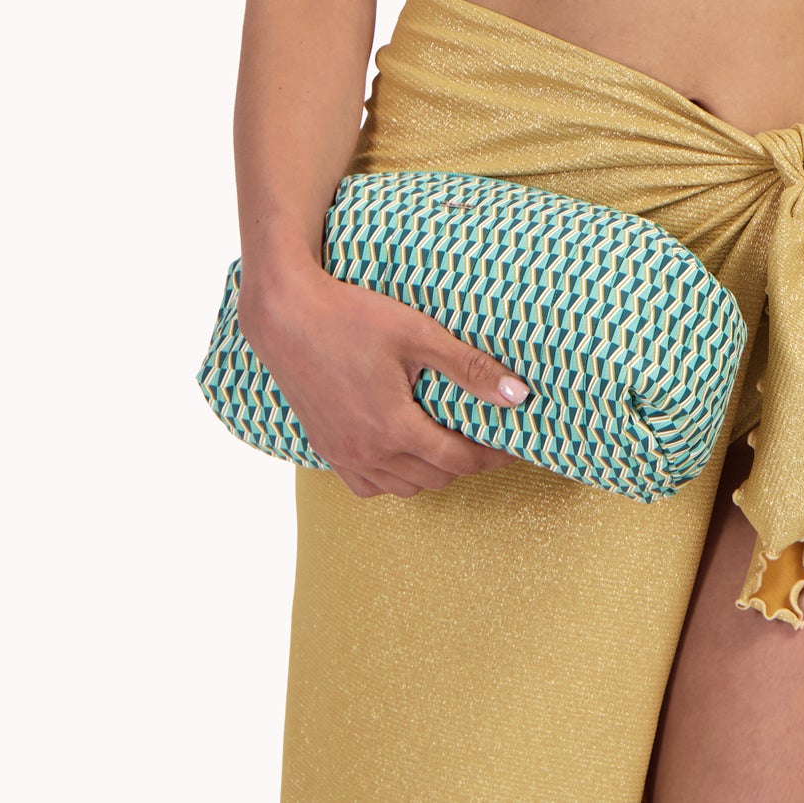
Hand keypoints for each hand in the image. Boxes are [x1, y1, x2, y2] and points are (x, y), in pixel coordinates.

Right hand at [236, 264, 529, 498]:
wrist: (285, 315)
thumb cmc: (351, 316)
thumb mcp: (418, 335)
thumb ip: (469, 368)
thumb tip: (518, 396)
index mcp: (394, 429)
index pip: (459, 461)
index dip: (492, 456)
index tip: (511, 444)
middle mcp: (367, 452)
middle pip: (434, 478)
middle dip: (465, 463)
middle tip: (484, 437)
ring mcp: (341, 454)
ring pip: (401, 488)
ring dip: (430, 472)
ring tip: (447, 443)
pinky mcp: (323, 447)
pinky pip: (366, 485)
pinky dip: (391, 478)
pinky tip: (400, 453)